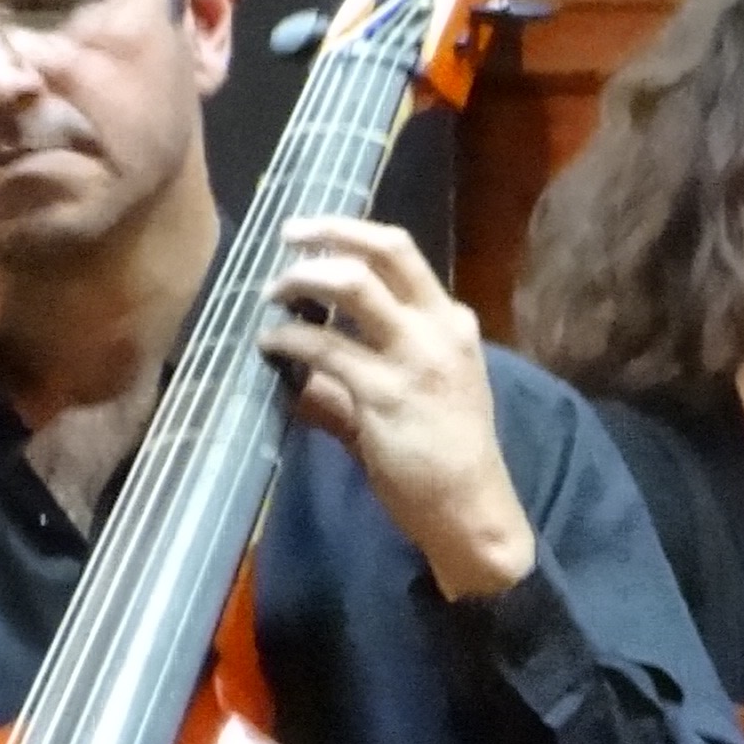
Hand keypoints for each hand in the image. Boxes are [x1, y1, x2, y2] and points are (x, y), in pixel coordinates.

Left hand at [255, 216, 536, 601]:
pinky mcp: (383, 394)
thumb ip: (373, 366)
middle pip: (383, 251)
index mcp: (451, 323)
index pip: (401, 254)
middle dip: (328, 233)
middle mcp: (438, 330)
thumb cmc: (446, 457)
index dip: (351, 233)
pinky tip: (271, 344)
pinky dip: (290, 338)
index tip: (312, 233)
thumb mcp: (423, 393)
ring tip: (271, 295)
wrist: (472, 510)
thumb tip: (309, 353)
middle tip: (286, 238)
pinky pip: (324, 348)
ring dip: (301, 280)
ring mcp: (413, 359)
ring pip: (351, 285)